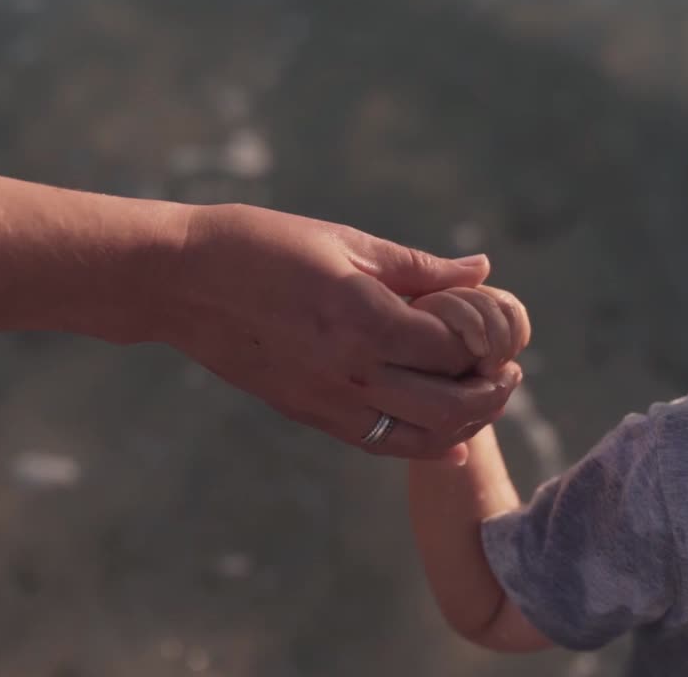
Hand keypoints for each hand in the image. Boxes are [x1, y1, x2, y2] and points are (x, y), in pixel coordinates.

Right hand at [159, 204, 521, 459]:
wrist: (180, 282)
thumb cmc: (261, 245)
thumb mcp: (344, 242)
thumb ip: (418, 267)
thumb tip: (481, 272)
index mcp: (364, 318)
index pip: (454, 348)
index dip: (488, 343)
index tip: (501, 330)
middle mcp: (350, 370)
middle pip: (450, 405)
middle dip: (491, 393)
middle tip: (507, 372)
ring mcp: (327, 400)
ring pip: (420, 437)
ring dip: (464, 423)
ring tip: (480, 397)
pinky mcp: (307, 414)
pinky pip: (378, 442)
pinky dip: (421, 443)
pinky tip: (446, 436)